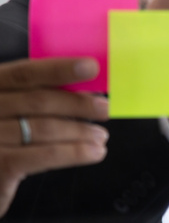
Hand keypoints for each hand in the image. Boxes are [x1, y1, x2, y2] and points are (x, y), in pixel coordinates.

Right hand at [0, 58, 108, 217]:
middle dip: (78, 104)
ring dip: (81, 131)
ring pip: (45, 128)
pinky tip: (95, 152)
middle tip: (105, 109)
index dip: (60, 69)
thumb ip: (40, 96)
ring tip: (101, 135)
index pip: (25, 73)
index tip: (92, 67)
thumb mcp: (13, 110)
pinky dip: (76, 152)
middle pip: (38, 101)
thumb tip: (88, 90)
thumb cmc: (3, 139)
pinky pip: (46, 155)